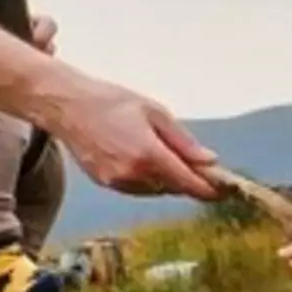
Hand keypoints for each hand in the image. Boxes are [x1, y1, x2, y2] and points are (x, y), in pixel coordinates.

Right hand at [40, 71, 230, 202]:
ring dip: (168, 180)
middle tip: (202, 167)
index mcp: (148, 154)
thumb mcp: (154, 112)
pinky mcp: (105, 183)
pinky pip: (137, 188)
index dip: (210, 189)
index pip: (188, 182)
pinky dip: (148, 179)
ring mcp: (117, 181)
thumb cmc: (110, 101)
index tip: (225, 190)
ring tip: (168, 155)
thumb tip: (209, 160)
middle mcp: (133, 174)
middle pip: (174, 188)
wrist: (66, 106)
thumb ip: (183, 140)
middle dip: (189, 180)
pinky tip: (146, 159)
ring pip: (156, 190)